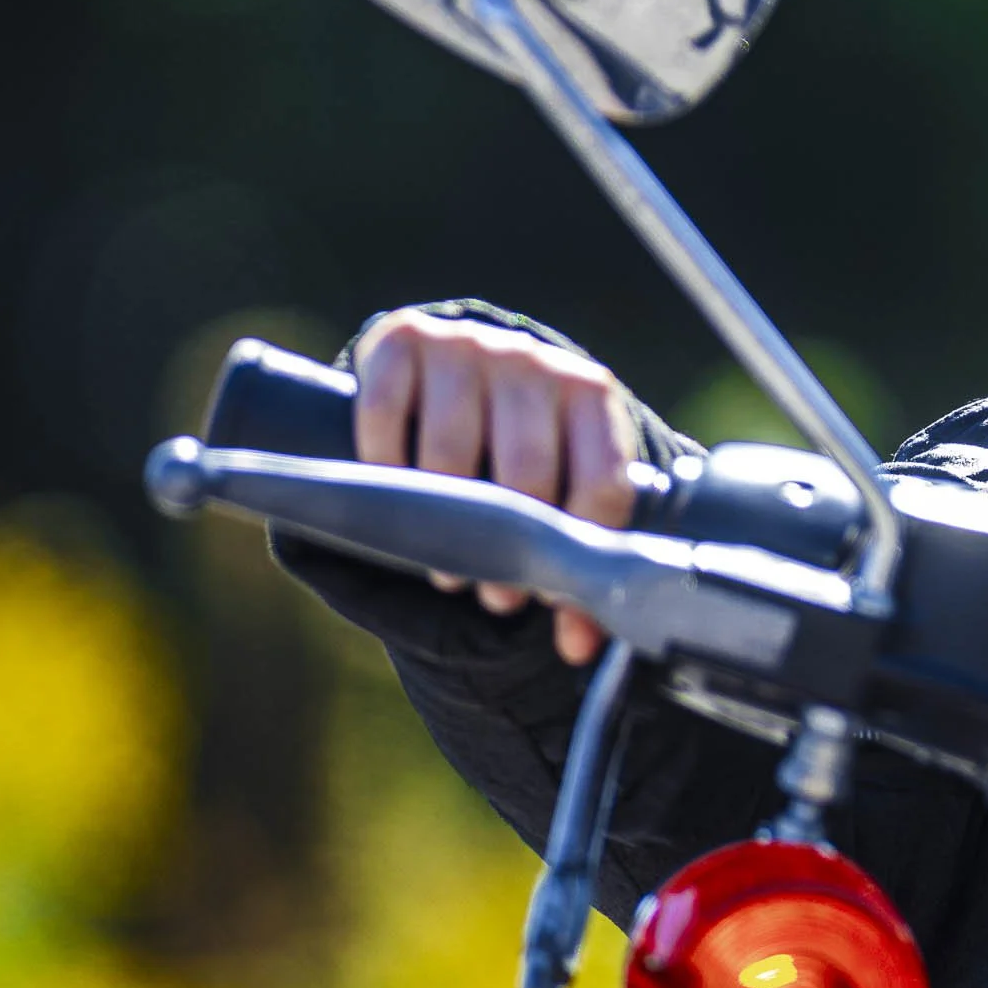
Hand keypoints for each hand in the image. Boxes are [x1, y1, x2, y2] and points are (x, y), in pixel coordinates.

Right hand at [352, 309, 638, 663]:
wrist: (459, 367)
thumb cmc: (517, 447)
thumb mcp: (557, 490)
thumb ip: (570, 559)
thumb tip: (577, 648)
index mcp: (593, 397)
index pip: (602, 481)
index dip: (575, 549)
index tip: (547, 597)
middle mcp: (537, 362)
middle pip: (528, 469)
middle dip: (509, 548)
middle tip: (497, 598)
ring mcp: (470, 346)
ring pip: (453, 447)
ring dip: (444, 520)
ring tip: (450, 570)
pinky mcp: (403, 340)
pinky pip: (386, 413)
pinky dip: (384, 466)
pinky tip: (395, 499)